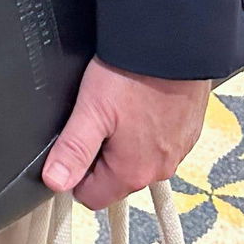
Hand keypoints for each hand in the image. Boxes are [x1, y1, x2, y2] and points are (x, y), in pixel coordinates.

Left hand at [43, 58, 210, 209]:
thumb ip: (72, 150)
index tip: (73, 144)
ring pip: (137, 160)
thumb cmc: (133, 76)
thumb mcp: (91, 110)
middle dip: (99, 155)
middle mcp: (159, 170)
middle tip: (95, 117)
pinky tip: (139, 103)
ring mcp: (178, 151)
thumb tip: (54, 182)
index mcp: (133, 172)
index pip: (91, 197)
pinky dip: (146, 129)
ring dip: (123, 142)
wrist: (174, 47)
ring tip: (117, 106)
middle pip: (115, 179)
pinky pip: (158, 143)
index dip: (74, 173)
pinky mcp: (188, 132)